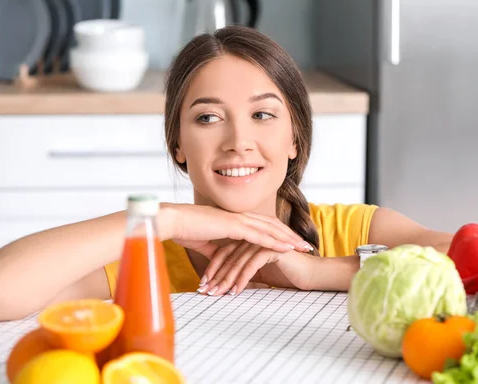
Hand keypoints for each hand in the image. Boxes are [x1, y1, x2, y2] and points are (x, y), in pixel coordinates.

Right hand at [164, 204, 312, 252]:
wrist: (171, 221)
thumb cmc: (184, 230)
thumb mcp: (206, 243)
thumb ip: (218, 250)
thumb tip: (223, 260)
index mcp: (234, 218)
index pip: (263, 225)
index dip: (279, 233)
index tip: (292, 242)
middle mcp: (239, 216)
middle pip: (272, 225)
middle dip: (291, 235)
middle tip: (307, 245)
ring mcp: (237, 219)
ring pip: (270, 229)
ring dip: (289, 238)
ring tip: (304, 247)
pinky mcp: (233, 226)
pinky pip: (259, 235)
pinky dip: (275, 241)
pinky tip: (287, 248)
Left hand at [196, 241, 315, 295]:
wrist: (310, 275)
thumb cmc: (286, 275)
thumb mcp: (259, 275)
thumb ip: (244, 274)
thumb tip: (226, 286)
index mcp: (249, 240)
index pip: (224, 253)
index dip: (213, 270)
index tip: (203, 287)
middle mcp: (254, 238)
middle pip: (228, 256)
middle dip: (215, 276)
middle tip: (204, 292)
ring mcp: (263, 242)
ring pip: (238, 261)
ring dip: (226, 279)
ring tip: (217, 294)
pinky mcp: (272, 250)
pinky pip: (252, 265)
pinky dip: (242, 279)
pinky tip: (236, 292)